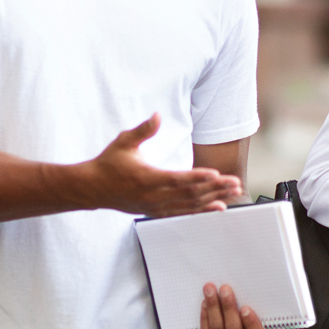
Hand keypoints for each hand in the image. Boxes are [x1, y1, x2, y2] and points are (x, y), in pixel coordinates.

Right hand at [87, 114, 241, 215]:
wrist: (92, 189)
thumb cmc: (109, 163)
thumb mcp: (123, 142)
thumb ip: (142, 130)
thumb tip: (157, 116)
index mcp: (146, 178)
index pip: (176, 179)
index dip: (197, 177)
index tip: (216, 174)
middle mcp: (153, 196)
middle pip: (189, 194)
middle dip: (215, 189)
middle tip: (235, 183)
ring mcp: (155, 206)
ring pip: (190, 205)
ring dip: (213, 199)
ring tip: (232, 193)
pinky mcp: (156, 212)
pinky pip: (184, 213)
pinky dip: (202, 210)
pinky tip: (218, 207)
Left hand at [199, 284, 275, 328]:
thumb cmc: (252, 322)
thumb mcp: (261, 317)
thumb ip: (257, 309)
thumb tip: (244, 288)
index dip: (252, 323)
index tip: (245, 307)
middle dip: (228, 307)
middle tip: (224, 289)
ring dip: (213, 307)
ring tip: (210, 290)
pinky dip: (204, 317)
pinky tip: (204, 304)